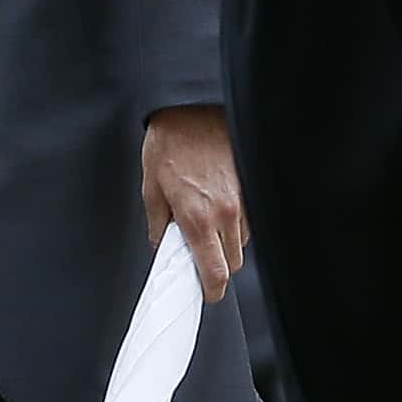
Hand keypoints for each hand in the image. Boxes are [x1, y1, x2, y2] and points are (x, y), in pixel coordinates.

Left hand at [139, 104, 246, 297]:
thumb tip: (164, 244)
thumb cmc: (170, 144)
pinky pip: (247, 219)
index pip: (215, 273)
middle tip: (198, 251)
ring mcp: (242, 200)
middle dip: (217, 264)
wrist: (193, 109)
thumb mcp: (151, 187)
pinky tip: (217, 204)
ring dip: (225, 242)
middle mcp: (225, 213)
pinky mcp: (251, 187)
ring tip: (206, 221)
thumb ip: (159, 224)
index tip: (206, 292)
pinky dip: (234, 221)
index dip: (212, 290)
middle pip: (232, 263)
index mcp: (197, 219)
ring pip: (241, 242)